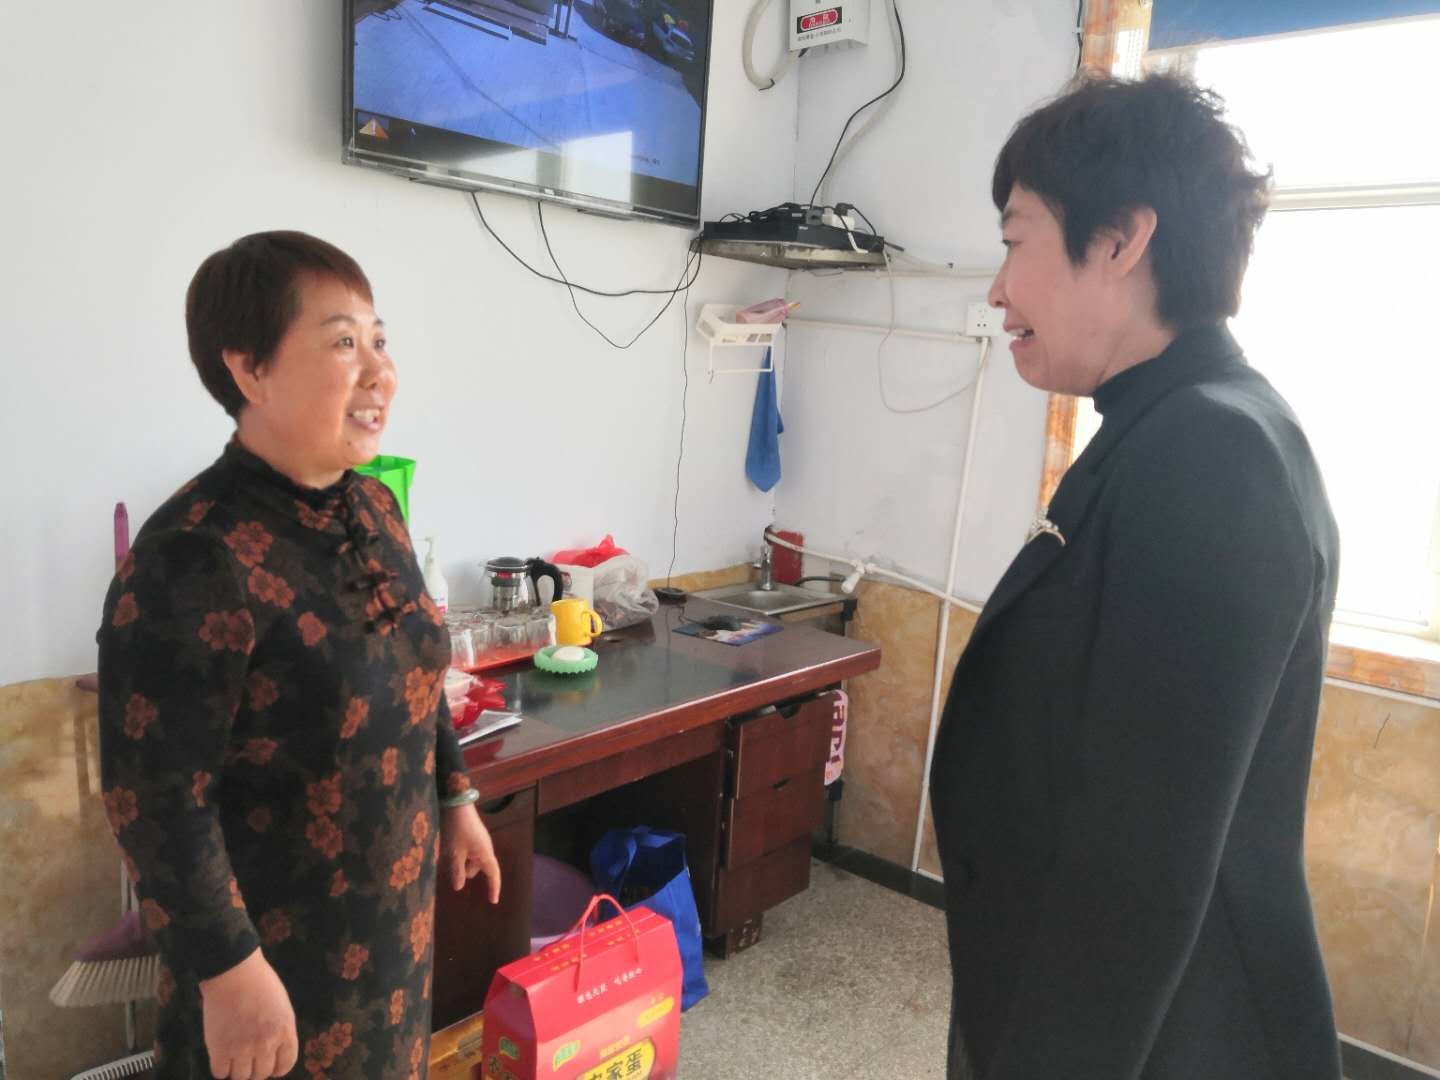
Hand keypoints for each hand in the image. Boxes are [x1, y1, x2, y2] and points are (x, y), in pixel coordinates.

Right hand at [199, 948, 296, 1078]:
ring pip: (241, 1077)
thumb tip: (273, 1053)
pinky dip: (221, 1068)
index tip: (269, 1065)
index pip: (285, 1065)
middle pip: (261, 1074)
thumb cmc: (258, 983)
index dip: (276, 1068)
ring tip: (233, 1056)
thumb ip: (279, 1030)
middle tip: (247, 1058)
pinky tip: (221, 1055)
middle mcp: (267, 1043)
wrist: (233, 972)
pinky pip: (220, 1073)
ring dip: (237, 1070)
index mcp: (285, 1031)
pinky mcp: (220, 1049)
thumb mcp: (281, 1006)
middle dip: (255, 1068)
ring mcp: (243, 1048)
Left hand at [441, 803, 501, 902]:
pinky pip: (470, 850)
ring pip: (472, 859)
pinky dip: (461, 853)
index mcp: (485, 853)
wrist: (457, 803)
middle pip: (478, 867)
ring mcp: (481, 840)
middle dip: (466, 870)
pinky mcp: (474, 834)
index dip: (493, 888)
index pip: (493, 874)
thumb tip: (459, 887)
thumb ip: (457, 871)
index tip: (493, 901)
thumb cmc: (456, 829)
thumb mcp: (454, 852)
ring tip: (447, 851)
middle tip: (451, 860)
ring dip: (461, 861)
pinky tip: (450, 846)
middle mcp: (486, 848)